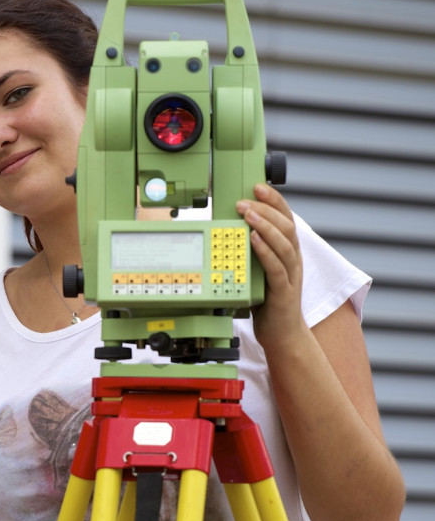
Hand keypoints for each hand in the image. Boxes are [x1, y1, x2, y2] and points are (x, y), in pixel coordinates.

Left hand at [236, 183, 307, 347]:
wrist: (282, 334)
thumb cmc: (268, 301)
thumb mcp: (258, 269)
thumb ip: (251, 251)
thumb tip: (228, 230)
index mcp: (288, 251)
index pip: (286, 218)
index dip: (274, 200)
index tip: (258, 186)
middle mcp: (293, 259)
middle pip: (286, 226)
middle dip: (266, 209)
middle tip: (245, 200)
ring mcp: (291, 275)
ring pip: (284, 243)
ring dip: (264, 226)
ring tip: (248, 214)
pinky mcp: (284, 291)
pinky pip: (276, 268)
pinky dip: (264, 251)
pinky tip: (253, 240)